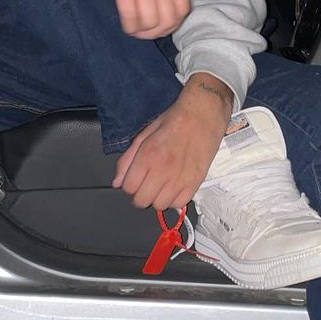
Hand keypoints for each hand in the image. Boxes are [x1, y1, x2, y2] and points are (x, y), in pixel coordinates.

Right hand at [82, 0, 190, 39]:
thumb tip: (159, 3)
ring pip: (150, 23)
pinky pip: (131, 16)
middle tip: (142, 33)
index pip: (183, 9)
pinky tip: (123, 24)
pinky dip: (128, 26)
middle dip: (155, 33)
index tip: (157, 26)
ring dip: (140, 32)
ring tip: (131, 29)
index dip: (171, 24)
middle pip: (168, 21)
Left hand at [112, 75, 233, 209]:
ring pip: (160, 205)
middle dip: (141, 194)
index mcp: (148, 156)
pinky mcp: (196, 181)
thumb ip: (127, 159)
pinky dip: (174, 199)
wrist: (202, 114)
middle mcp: (163, 169)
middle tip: (147, 184)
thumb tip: (117, 182)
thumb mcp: (144, 135)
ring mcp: (180, 178)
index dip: (129, 184)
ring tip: (161, 185)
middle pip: (142, 201)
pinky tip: (174, 187)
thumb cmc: (175, 120)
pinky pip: (179, 204)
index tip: (135, 179)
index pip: (128, 187)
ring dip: (157, 198)